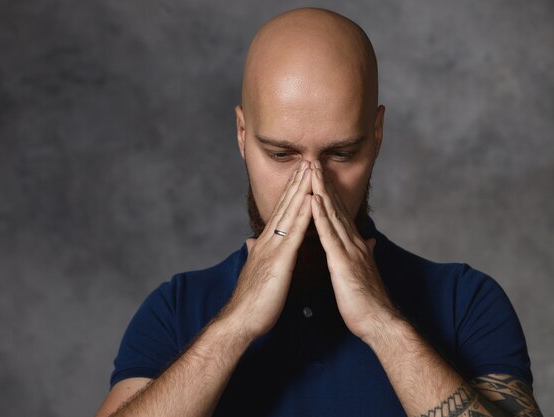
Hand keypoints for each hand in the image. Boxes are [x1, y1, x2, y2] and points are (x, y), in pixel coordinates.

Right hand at [222, 161, 312, 339]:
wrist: (241, 320)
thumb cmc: (251, 300)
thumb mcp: (255, 270)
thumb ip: (254, 253)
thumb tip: (250, 242)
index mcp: (267, 243)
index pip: (281, 211)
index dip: (291, 191)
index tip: (301, 173)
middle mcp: (269, 239)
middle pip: (285, 204)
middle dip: (298, 182)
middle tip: (308, 160)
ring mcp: (274, 247)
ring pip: (290, 212)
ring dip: (302, 190)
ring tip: (311, 170)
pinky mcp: (280, 260)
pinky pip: (294, 233)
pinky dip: (303, 215)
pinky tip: (312, 200)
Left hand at [310, 160, 394, 340]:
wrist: (379, 321)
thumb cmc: (368, 301)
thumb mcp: (365, 272)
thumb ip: (366, 253)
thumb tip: (370, 241)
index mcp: (354, 245)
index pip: (339, 214)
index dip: (329, 193)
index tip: (319, 175)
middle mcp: (353, 242)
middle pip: (336, 207)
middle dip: (324, 183)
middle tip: (313, 161)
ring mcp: (349, 250)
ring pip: (333, 215)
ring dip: (322, 191)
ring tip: (312, 171)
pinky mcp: (343, 262)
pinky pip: (329, 235)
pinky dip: (321, 216)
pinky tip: (314, 200)